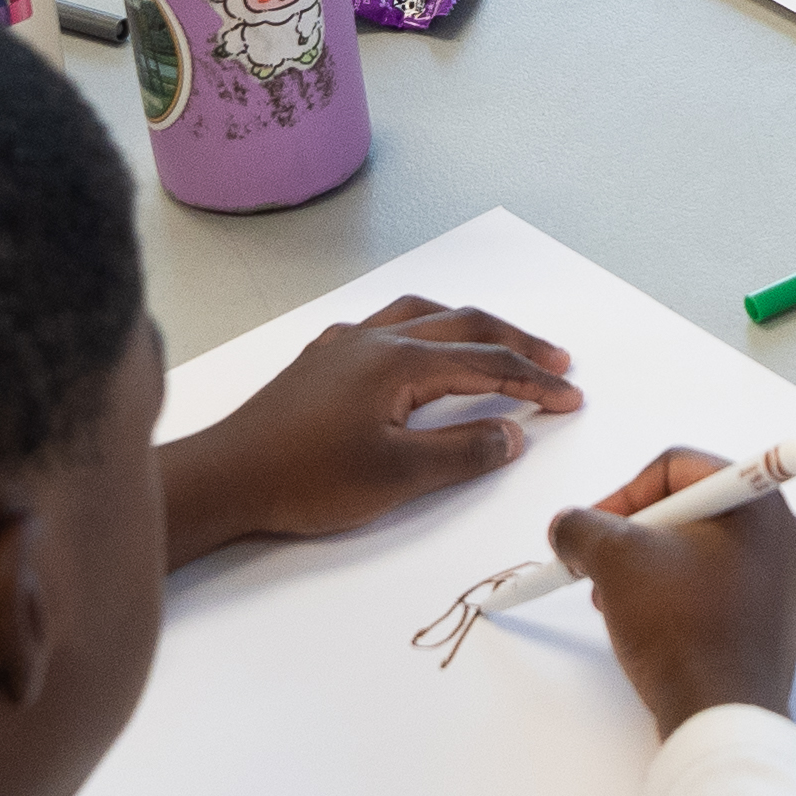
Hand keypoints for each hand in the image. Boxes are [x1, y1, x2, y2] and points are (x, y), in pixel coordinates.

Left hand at [167, 300, 586, 551]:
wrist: (225, 478)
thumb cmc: (304, 479)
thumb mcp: (397, 477)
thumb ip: (463, 453)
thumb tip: (512, 434)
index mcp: (399, 362)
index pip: (486, 362)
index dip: (534, 379)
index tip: (571, 395)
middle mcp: (373, 339)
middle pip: (462, 325)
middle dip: (515, 342)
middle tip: (558, 361)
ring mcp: (343, 346)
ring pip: (422, 316)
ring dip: (468, 327)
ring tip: (498, 343)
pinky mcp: (320, 363)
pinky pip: (384, 327)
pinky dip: (420, 331)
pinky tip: (416, 352)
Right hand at [558, 444, 795, 734]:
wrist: (723, 717)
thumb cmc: (682, 632)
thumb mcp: (615, 561)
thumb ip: (582, 527)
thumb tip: (569, 526)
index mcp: (756, 502)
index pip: (675, 466)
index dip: (622, 493)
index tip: (592, 529)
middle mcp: (779, 533)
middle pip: (687, 508)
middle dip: (632, 535)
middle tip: (600, 565)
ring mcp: (778, 578)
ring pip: (696, 549)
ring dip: (647, 567)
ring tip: (617, 602)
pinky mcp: (767, 618)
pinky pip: (711, 586)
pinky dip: (674, 595)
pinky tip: (647, 625)